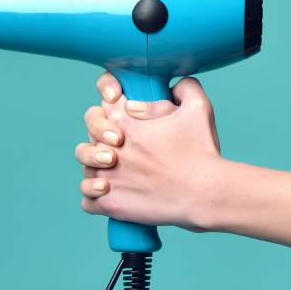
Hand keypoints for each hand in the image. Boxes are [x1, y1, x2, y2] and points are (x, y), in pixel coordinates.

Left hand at [74, 72, 223, 232]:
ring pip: (85, 168)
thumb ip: (185, 87)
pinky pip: (86, 200)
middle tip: (124, 147)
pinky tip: (113, 194)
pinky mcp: (109, 204)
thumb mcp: (199, 108)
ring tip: (117, 171)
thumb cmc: (202, 151)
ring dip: (98, 168)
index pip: (101, 106)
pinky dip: (96, 197)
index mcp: (125, 121)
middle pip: (89, 136)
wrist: (204, 192)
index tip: (124, 118)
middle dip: (102, 138)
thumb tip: (171, 86)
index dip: (110, 109)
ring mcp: (107, 176)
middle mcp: (109, 147)